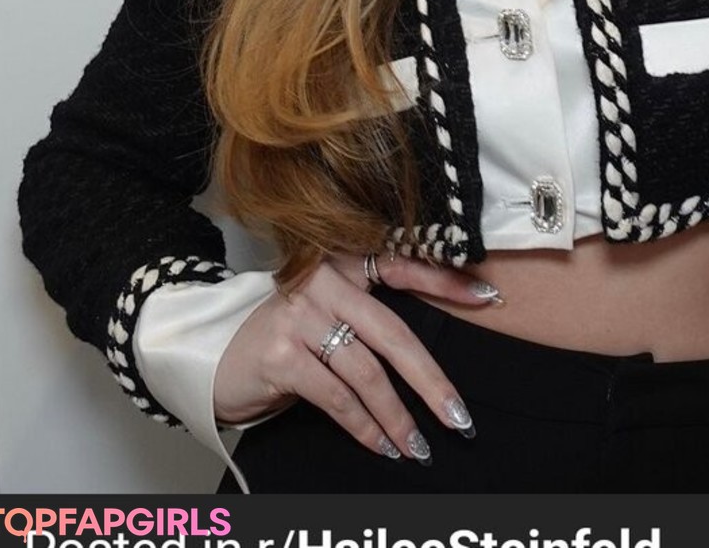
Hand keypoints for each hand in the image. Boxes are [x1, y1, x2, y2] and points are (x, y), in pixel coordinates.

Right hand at [213, 251, 499, 461]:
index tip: (489, 296)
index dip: (446, 281)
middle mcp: (322, 280)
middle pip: (393, 333)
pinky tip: (382, 445)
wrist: (218, 355)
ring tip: (420, 446)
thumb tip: (433, 356)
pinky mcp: (280, 354)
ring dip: (397, 417)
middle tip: (459, 416)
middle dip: (431, 380)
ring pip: (366, 373)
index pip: (403, 266)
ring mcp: (299, 315)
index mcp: (342, 263)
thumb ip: (371, 317)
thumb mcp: (330, 312)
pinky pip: (336, 397)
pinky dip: (364, 426)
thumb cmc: (287, 336)